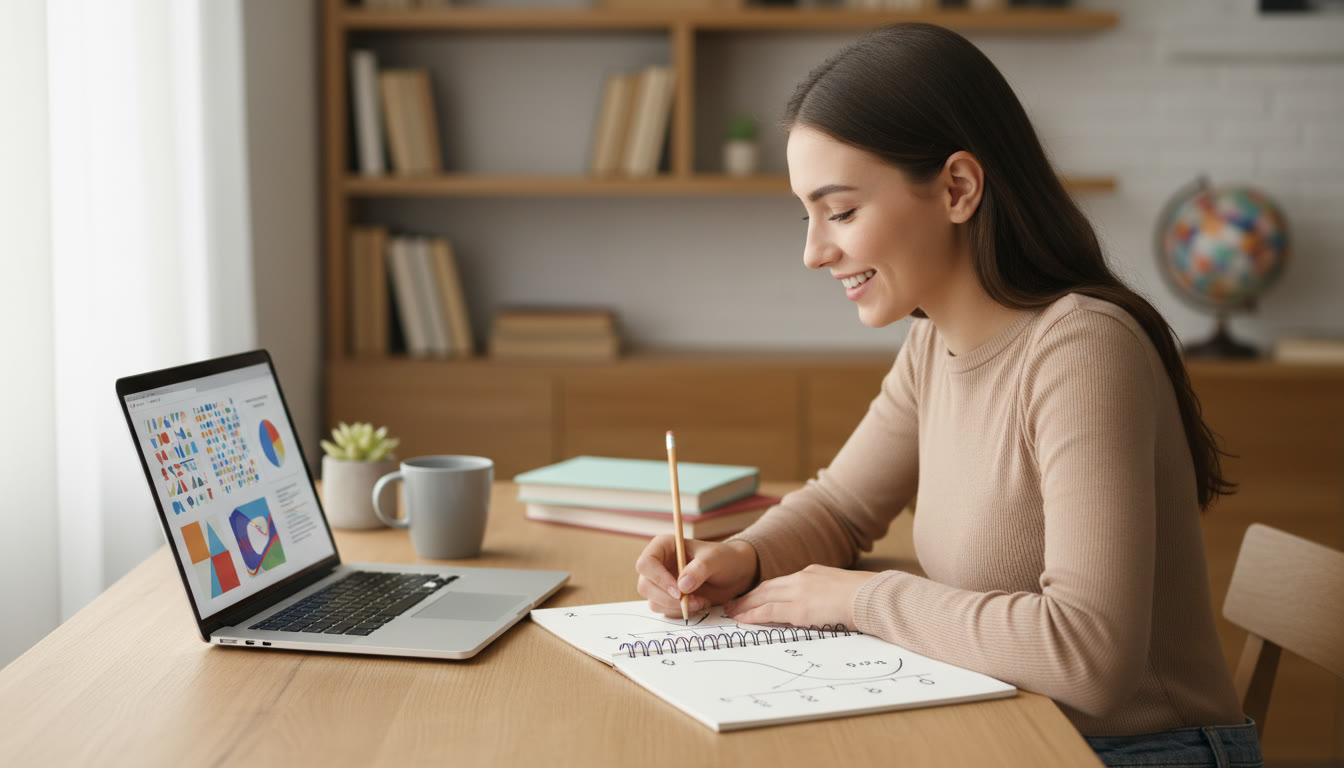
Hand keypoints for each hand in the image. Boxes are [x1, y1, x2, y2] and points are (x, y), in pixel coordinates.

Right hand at [635, 536, 758, 617]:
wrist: (734, 575)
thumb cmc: (724, 559)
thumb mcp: (715, 559)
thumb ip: (699, 569)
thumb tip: (682, 586)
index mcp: (663, 546)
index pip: (646, 563)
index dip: (658, 579)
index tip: (679, 591)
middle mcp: (657, 564)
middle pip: (645, 586)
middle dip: (668, 598)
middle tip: (692, 601)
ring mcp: (660, 582)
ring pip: (653, 601)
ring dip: (676, 607)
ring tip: (700, 602)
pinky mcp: (667, 598)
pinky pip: (664, 610)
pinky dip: (680, 612)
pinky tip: (697, 604)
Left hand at [724, 564, 877, 629]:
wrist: (872, 597)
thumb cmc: (864, 597)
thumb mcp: (840, 589)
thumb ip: (825, 593)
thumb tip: (821, 605)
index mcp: (812, 573)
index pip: (780, 582)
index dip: (763, 590)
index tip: (752, 595)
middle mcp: (801, 579)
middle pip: (767, 587)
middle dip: (748, 596)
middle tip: (733, 603)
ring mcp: (799, 592)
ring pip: (763, 597)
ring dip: (745, 605)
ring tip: (732, 612)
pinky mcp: (799, 609)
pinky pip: (769, 611)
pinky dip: (753, 614)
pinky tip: (743, 619)